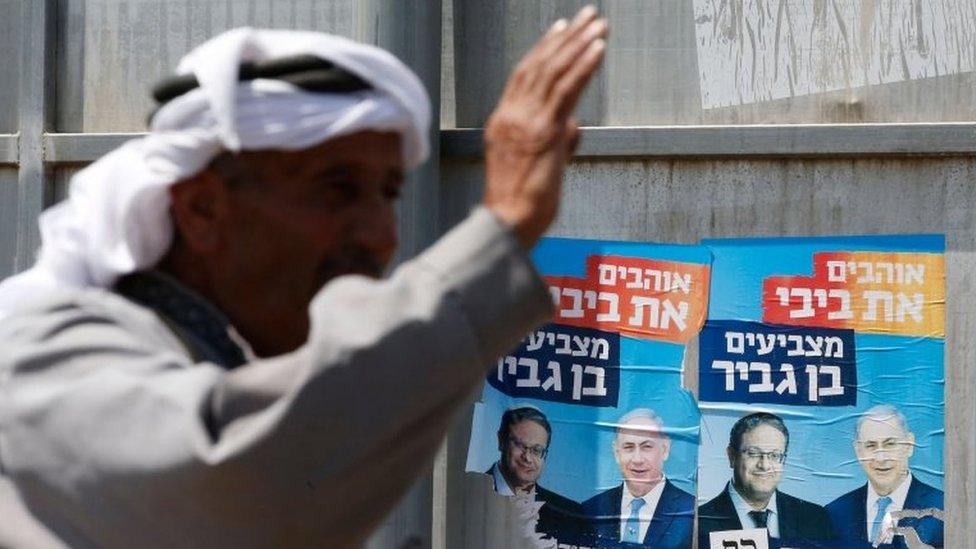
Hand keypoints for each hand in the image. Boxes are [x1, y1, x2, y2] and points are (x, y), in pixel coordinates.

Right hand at [482, 5, 607, 247]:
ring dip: (578, 44)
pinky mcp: (544, 132)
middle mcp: (510, 115)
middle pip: (538, 64)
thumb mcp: (534, 165)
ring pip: (552, 71)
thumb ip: (553, 140)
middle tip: (586, 15)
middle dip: (565, 37)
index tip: (561, 30)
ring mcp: (525, 122)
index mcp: (502, 122)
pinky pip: (565, 90)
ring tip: (598, 24)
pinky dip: (583, 66)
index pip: (523, 75)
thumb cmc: (520, 205)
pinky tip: (598, 49)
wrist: (508, 223)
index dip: (543, 49)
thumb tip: (573, 126)